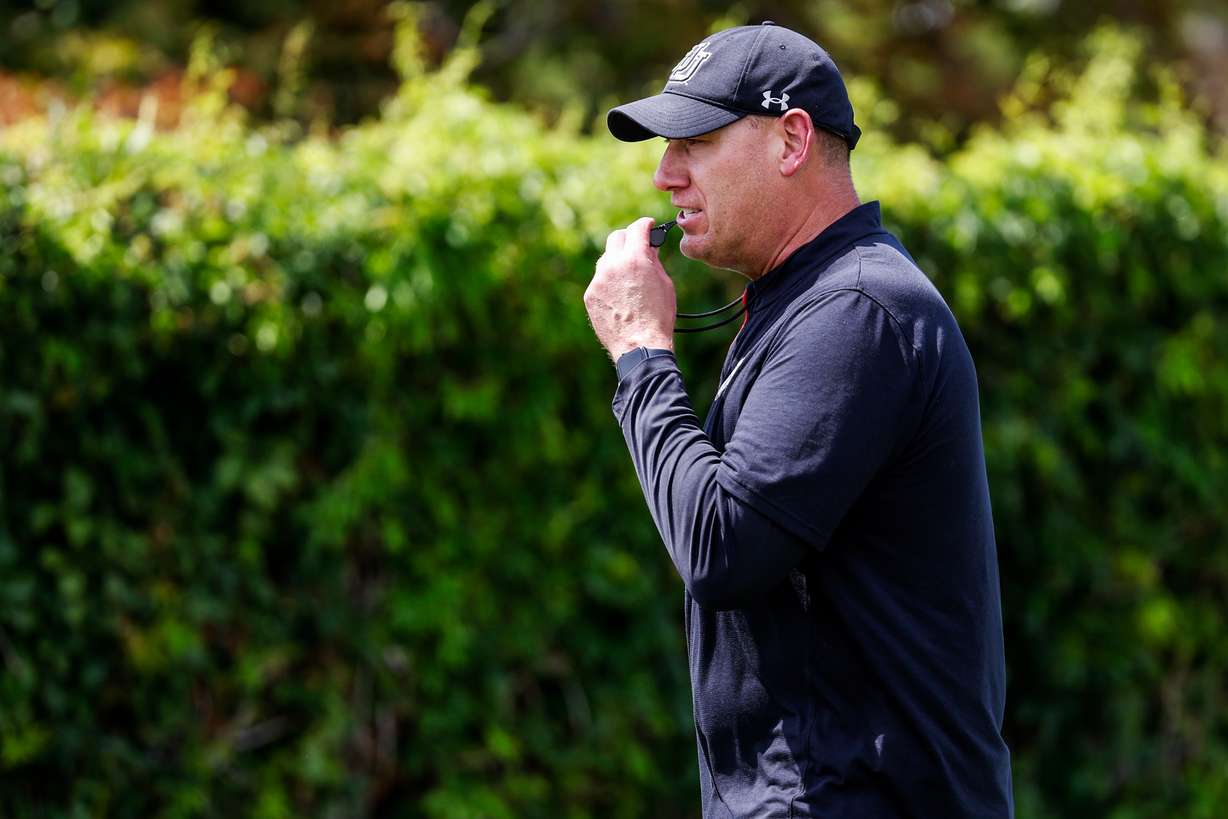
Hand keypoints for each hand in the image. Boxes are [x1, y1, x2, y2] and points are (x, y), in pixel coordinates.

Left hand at [584, 217, 675, 360]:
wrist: (639, 345)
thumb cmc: (658, 317)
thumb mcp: (664, 284)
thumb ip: (653, 261)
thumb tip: (648, 248)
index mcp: (635, 259)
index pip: (637, 228)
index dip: (645, 224)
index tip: (648, 226)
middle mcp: (613, 265)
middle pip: (616, 238)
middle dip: (628, 238)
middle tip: (636, 246)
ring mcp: (598, 280)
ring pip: (606, 260)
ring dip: (617, 261)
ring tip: (629, 276)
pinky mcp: (590, 295)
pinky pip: (600, 280)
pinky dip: (609, 281)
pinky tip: (620, 295)